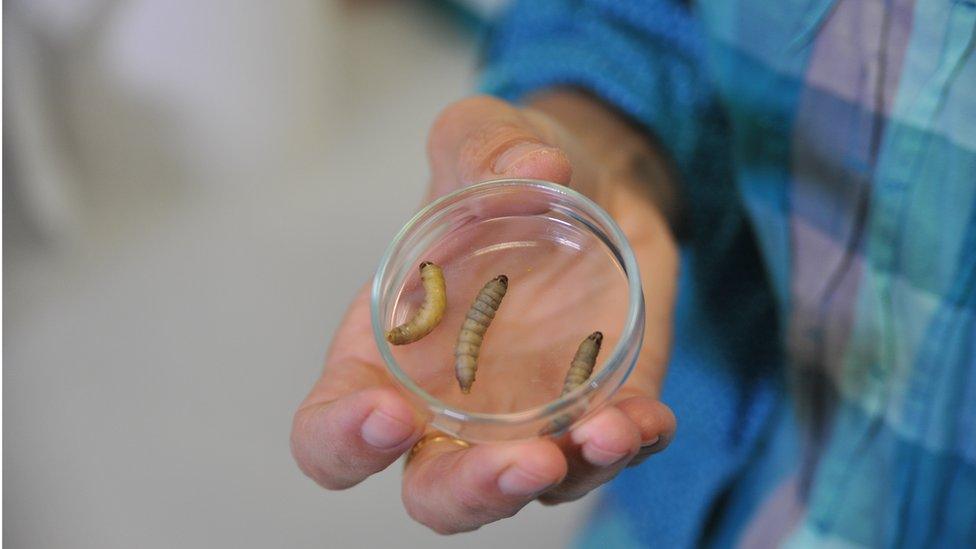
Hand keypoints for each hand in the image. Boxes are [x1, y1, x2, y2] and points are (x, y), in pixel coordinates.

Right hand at [291, 92, 678, 532]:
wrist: (593, 183)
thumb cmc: (506, 172)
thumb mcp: (482, 136)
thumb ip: (485, 143)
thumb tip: (533, 166)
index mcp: (388, 352)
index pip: (330, 431)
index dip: (344, 440)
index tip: (389, 414)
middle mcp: (449, 406)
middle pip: (433, 491)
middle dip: (471, 492)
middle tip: (522, 460)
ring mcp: (526, 418)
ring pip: (527, 489)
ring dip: (567, 476)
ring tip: (606, 432)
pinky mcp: (595, 408)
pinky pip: (609, 450)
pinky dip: (629, 445)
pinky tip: (645, 419)